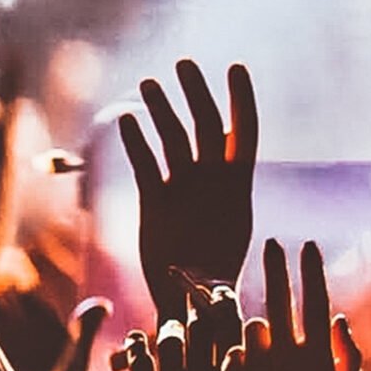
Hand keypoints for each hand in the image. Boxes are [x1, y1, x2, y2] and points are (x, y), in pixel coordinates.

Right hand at [119, 60, 257, 325]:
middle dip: (196, 94)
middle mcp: (211, 183)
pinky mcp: (155, 199)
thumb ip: (215, 288)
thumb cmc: (210, 298)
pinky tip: (127, 121)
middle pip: (206, 126)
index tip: (235, 67)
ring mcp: (182, 188)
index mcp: (237, 192)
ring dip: (162, 110)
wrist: (185, 305)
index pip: (243, 135)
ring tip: (150, 85)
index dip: (241, 101)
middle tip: (184, 65)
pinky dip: (137, 142)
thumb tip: (215, 305)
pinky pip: (146, 163)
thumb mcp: (218, 290)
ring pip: (174, 139)